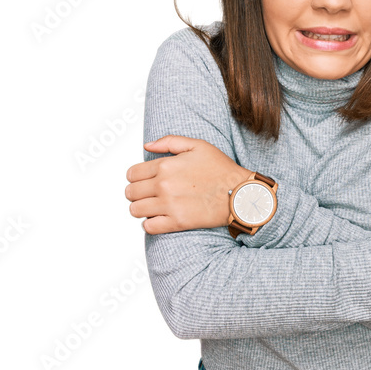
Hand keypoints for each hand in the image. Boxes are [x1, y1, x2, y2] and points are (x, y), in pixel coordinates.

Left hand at [125, 135, 250, 234]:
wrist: (239, 193)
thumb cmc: (222, 170)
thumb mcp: (198, 146)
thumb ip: (169, 142)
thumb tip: (147, 146)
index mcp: (166, 166)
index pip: (132, 174)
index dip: (136, 177)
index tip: (143, 180)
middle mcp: (164, 186)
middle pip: (130, 192)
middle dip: (137, 193)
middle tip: (148, 194)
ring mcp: (169, 205)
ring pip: (135, 210)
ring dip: (141, 209)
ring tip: (153, 206)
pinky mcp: (177, 222)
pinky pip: (149, 227)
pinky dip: (150, 224)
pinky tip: (159, 218)